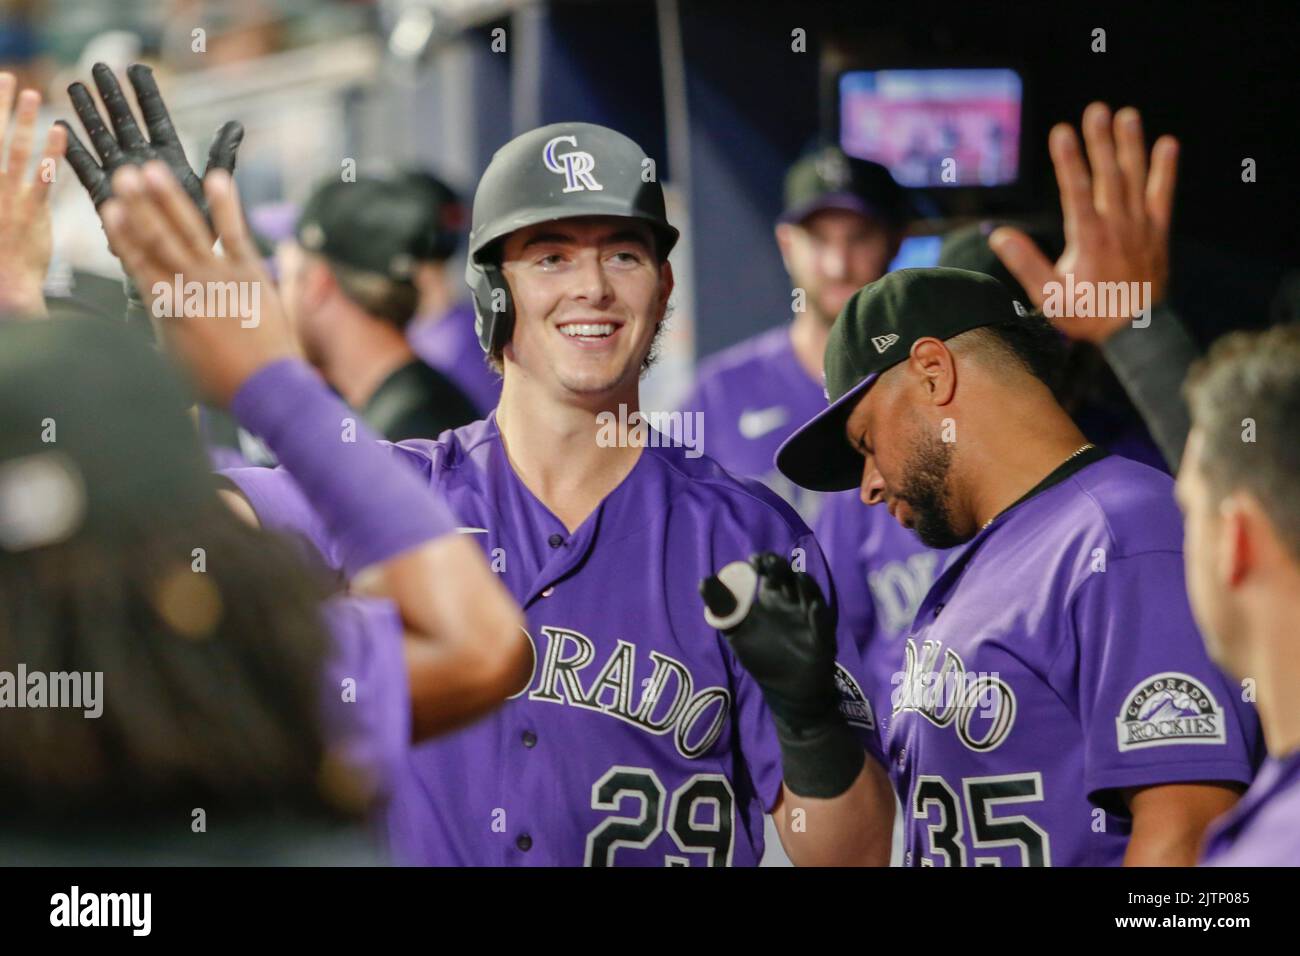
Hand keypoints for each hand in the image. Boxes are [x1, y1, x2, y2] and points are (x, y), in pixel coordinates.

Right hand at [0, 74, 65, 316]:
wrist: (4, 286)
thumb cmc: (0, 251)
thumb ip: (4, 181)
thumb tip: (8, 160)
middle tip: (5, 76)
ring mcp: (7, 197)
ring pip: (13, 150)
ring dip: (21, 120)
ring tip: (30, 93)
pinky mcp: (32, 212)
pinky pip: (43, 177)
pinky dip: (51, 154)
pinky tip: (60, 131)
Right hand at [58, 62, 241, 230]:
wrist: (181, 262)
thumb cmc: (201, 228)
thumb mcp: (213, 188)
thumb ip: (222, 156)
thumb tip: (236, 124)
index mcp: (169, 157)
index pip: (156, 117)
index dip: (146, 94)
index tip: (136, 68)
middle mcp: (143, 162)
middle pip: (124, 122)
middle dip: (112, 96)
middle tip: (98, 66)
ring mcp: (122, 176)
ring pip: (103, 138)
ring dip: (89, 114)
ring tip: (75, 87)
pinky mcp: (105, 195)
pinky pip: (86, 169)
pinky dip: (74, 151)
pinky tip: (62, 129)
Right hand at [101, 161, 297, 403]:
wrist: (267, 388)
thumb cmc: (221, 382)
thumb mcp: (175, 357)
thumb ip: (164, 324)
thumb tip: (155, 303)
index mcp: (167, 308)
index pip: (138, 262)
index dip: (122, 233)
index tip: (108, 206)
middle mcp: (190, 286)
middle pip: (158, 239)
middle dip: (139, 205)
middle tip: (124, 174)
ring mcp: (222, 277)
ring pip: (190, 230)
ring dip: (170, 198)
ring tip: (153, 170)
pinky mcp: (252, 274)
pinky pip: (236, 234)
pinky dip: (226, 206)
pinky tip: (216, 177)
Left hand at [701, 552, 839, 729]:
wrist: (787, 691)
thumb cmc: (762, 656)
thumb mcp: (736, 631)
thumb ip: (721, 607)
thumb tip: (704, 580)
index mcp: (772, 599)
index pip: (770, 573)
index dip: (763, 563)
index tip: (752, 561)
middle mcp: (792, 604)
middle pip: (790, 578)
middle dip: (782, 568)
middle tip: (769, 562)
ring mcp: (808, 620)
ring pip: (811, 596)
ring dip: (806, 586)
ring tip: (798, 577)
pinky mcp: (822, 640)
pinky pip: (823, 625)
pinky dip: (820, 616)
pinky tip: (813, 608)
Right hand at [990, 103, 1177, 343]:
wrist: (1136, 333)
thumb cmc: (1088, 315)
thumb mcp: (1049, 296)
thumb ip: (1025, 263)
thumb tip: (1000, 234)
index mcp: (1089, 239)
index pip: (1075, 191)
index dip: (1068, 160)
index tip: (1061, 131)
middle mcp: (1117, 226)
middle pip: (1107, 175)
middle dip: (1100, 141)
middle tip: (1095, 110)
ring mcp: (1141, 227)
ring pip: (1136, 178)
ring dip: (1132, 145)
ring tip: (1127, 114)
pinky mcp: (1158, 232)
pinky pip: (1164, 195)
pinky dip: (1166, 170)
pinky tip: (1167, 144)